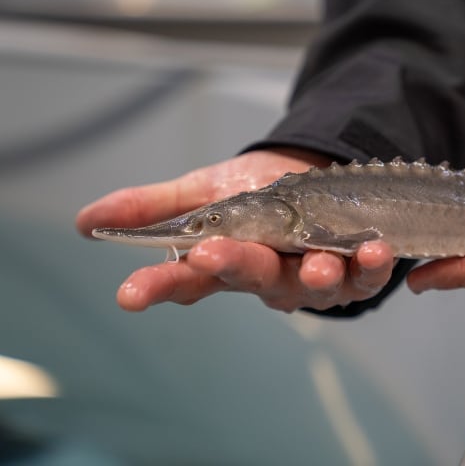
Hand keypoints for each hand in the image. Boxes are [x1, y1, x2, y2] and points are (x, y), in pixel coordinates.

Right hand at [76, 148, 394, 312]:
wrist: (317, 174)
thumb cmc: (258, 190)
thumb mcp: (204, 191)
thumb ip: (153, 208)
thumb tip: (86, 221)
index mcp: (226, 260)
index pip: (185, 279)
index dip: (158, 287)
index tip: (129, 294)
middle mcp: (267, 276)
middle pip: (249, 278)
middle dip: (235, 266)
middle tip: (216, 254)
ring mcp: (310, 278)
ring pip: (311, 287)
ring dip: (316, 277)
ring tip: (320, 263)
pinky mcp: (353, 271)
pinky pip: (364, 276)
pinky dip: (371, 267)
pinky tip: (375, 250)